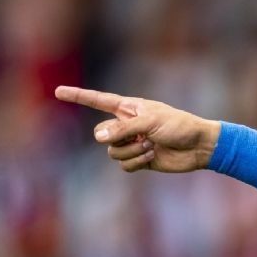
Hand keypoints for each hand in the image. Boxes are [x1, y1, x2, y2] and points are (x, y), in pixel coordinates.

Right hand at [54, 86, 218, 172]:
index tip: (58, 91)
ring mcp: (132, 143)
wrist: (198, 146)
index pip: (98, 101)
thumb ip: (122, 129)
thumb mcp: (150, 122)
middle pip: (102, 134)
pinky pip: (123, 166)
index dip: (78, 96)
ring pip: (112, 152)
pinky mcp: (139, 160)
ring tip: (151, 145)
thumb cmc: (178, 126)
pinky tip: (152, 156)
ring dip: (132, 151)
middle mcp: (127, 124)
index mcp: (129, 108)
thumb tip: (97, 138)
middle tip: (140, 135)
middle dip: (119, 137)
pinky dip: (136, 163)